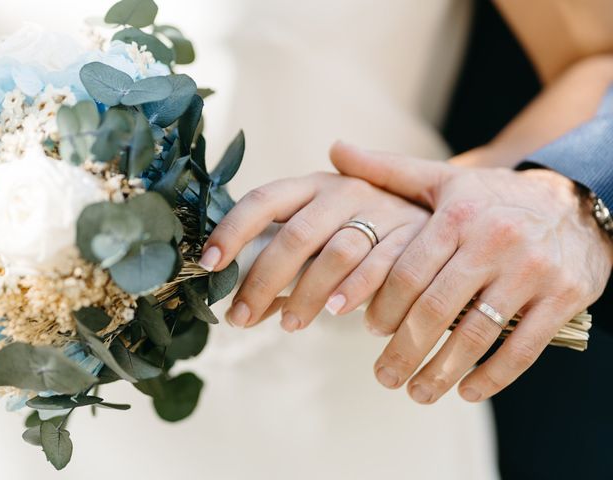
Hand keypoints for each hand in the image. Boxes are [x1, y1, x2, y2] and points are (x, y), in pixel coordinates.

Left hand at [199, 173, 429, 330]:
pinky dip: (354, 293)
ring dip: (307, 294)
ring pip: (336, 254)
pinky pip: (380, 268)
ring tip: (288, 325)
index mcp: (312, 186)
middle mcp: (343, 192)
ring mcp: (379, 212)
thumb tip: (241, 304)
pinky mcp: (410, 236)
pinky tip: (337, 314)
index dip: (233, 230)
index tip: (209, 264)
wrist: (434, 215)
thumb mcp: (322, 228)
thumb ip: (285, 258)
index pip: (264, 200)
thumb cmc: (361, 229)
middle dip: (263, 280)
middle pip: (296, 235)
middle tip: (240, 318)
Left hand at [331, 142, 612, 402]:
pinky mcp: (562, 296)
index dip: (383, 307)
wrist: (574, 201)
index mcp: (458, 216)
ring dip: (441, 372)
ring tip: (417, 393)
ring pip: (476, 335)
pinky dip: (493, 377)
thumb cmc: (493, 198)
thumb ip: (386, 171)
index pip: (408, 272)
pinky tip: (468, 392)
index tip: (366, 330)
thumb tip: (334, 149)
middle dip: (404, 351)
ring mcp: (531, 271)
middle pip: (436, 310)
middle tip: (383, 376)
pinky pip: (522, 347)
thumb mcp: (441, 179)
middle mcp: (494, 242)